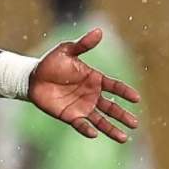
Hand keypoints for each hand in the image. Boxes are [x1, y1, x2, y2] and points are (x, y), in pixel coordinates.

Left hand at [29, 28, 140, 142]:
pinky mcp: (70, 116)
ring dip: (112, 129)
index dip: (125, 92)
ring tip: (124, 138)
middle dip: (123, 116)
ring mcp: (82, 106)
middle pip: (112, 107)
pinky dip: (87, 129)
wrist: (32, 77)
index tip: (136, 98)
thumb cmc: (50, 62)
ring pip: (101, 120)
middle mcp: (91, 95)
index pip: (114, 86)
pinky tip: (94, 134)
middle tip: (135, 124)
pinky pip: (81, 124)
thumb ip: (83, 44)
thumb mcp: (66, 51)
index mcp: (94, 79)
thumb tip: (99, 31)